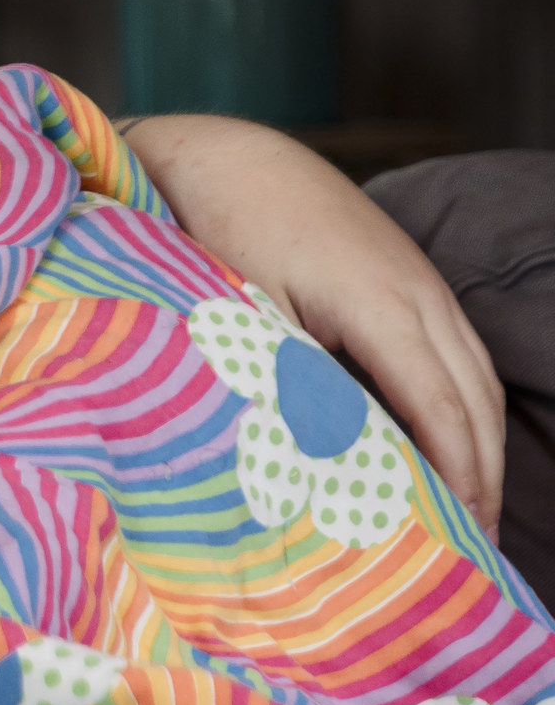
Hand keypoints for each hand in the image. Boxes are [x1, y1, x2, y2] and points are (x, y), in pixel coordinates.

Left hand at [126, 115, 504, 531]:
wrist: (227, 158)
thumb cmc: (223, 234)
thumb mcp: (247, 315)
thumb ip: (288, 380)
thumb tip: (320, 458)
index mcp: (380, 303)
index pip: (439, 407)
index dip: (455, 474)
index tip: (459, 534)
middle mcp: (418, 293)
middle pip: (473, 398)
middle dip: (482, 473)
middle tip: (478, 546)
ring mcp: (420, 283)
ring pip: (474, 375)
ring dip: (480, 442)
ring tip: (474, 508)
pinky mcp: (407, 280)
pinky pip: (454, 353)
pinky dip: (462, 405)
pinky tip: (448, 445)